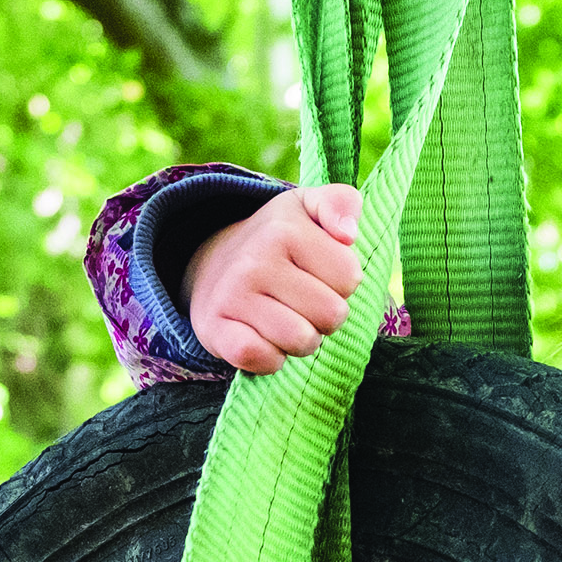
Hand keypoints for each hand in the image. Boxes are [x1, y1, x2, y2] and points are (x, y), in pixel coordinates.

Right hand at [186, 184, 363, 373]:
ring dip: (303, 340)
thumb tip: (349, 234)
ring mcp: (232, 296)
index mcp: (286, 229)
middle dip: (326, 316)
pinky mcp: (215, 329)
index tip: (320, 274)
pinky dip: (272, 359)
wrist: (211, 263)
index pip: (350, 278)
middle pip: (331, 315)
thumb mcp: (310, 207)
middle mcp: (255, 261)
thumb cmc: (278, 240)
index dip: (343, 282)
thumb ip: (341, 202)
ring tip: (288, 320)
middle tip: (304, 302)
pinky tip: (266, 340)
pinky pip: (262, 359)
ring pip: (301, 341)